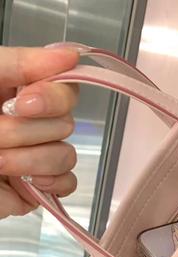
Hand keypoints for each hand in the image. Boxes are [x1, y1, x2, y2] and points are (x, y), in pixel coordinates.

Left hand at [0, 46, 79, 218]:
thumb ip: (17, 63)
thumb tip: (68, 55)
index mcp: (16, 93)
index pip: (63, 87)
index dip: (53, 96)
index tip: (23, 102)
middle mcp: (31, 124)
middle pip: (66, 122)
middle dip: (27, 131)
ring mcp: (38, 157)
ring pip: (65, 154)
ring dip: (30, 160)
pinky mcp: (40, 188)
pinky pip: (68, 182)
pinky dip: (50, 182)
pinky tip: (25, 181)